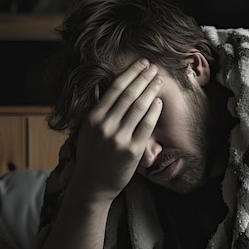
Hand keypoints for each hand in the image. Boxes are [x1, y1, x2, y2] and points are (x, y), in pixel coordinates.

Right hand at [72, 59, 163, 201]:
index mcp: (93, 118)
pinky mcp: (132, 151)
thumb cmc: (92, 156)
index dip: (131, 73)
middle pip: (130, 94)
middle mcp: (106, 126)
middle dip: (144, 77)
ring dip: (152, 90)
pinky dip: (154, 111)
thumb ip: (100, 113)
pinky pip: (147, 126)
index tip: (142, 64)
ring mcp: (120, 138)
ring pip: (140, 107)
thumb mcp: (89, 130)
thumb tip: (118, 90)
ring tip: (159, 80)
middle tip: (155, 67)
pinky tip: (159, 102)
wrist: (93, 184)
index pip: (115, 88)